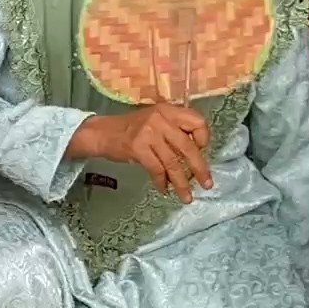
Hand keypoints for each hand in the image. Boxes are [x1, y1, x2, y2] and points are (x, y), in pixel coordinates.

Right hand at [69, 104, 213, 203]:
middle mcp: (161, 119)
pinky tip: (165, 190)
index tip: (201, 151)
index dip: (204, 138)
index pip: (197, 122)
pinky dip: (162, 182)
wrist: (102, 132)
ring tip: (187, 197)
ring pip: (173, 162)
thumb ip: (174, 131)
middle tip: (206, 184)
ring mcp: (149, 134)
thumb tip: (196, 155)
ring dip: (182, 183)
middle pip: (188, 146)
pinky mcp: (138, 148)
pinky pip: (157, 169)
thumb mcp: (156, 120)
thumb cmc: (131, 128)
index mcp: (169, 110)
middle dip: (199, 168)